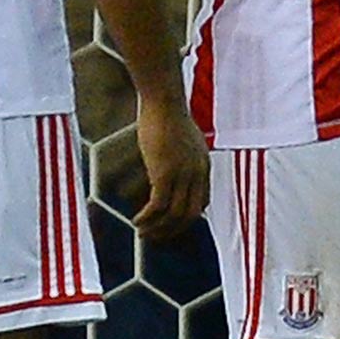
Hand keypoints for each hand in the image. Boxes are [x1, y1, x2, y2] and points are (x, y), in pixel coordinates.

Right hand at [132, 94, 209, 242]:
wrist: (163, 101)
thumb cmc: (167, 113)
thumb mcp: (182, 137)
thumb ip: (182, 153)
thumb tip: (168, 161)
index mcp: (203, 165)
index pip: (202, 202)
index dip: (187, 218)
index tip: (171, 224)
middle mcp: (197, 174)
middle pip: (190, 215)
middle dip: (172, 230)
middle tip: (155, 237)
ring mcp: (182, 175)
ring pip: (173, 215)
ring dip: (157, 228)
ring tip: (142, 233)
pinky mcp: (164, 174)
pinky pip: (157, 206)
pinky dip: (147, 217)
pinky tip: (136, 221)